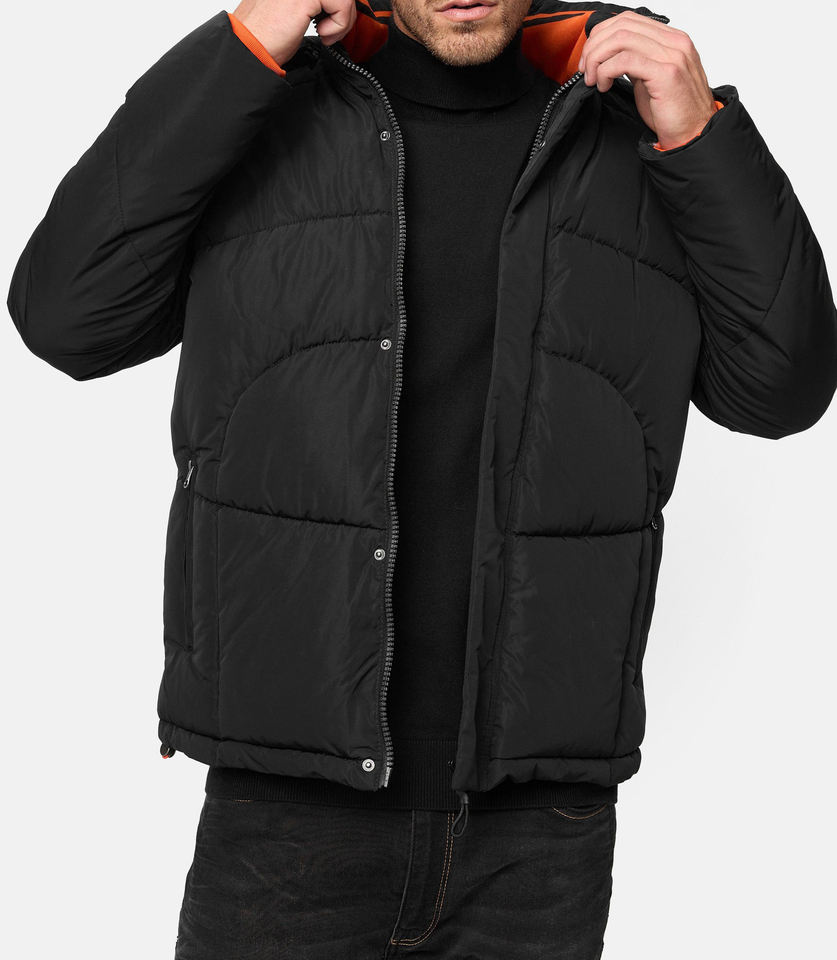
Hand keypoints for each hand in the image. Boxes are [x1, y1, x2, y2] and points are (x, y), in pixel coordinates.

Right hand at [231, 0, 356, 64]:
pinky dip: (338, 25)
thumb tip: (337, 5)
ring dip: (342, 20)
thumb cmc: (267, 34)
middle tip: (330, 31)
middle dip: (344, 12)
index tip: (329, 23)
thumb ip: (313, 3)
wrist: (251, 47)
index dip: (337, 6)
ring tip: (326, 34)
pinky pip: (341, 5)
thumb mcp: (295, 10)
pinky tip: (322, 34)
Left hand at [579, 12, 717, 149]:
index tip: (589, 58)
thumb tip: (608, 57)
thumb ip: (635, 62)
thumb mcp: (650, 79)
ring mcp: (672, 55)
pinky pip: (625, 60)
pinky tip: (604, 86)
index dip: (602, 35)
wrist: (693, 134)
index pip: (628, 20)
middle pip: (622, 26)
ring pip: (621, 39)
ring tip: (593, 79)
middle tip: (586, 69)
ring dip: (598, 59)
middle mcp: (674, 42)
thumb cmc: (672, 112)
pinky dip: (607, 71)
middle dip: (595, 46)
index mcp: (671, 39)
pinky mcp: (666, 73)